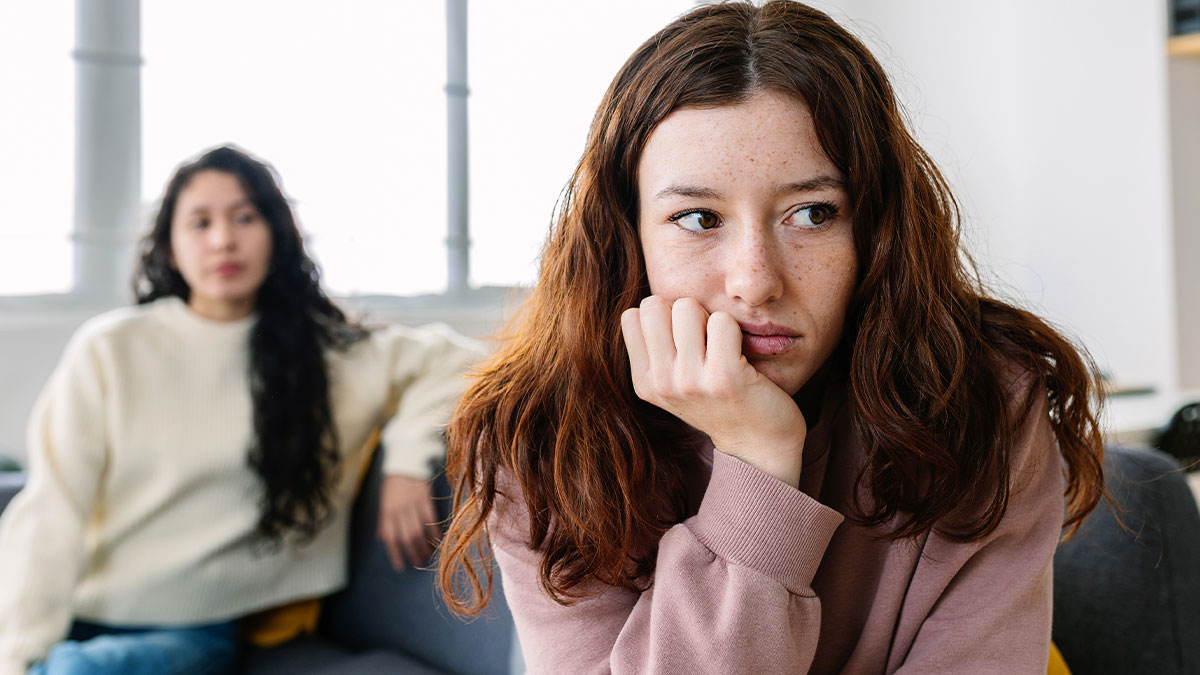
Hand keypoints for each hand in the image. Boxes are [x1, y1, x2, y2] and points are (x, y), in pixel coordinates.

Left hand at [378, 473, 439, 570]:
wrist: (406, 462)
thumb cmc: (393, 484)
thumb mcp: (384, 501)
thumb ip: (383, 520)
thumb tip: (381, 538)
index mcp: (387, 511)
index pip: (390, 538)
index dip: (395, 554)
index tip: (401, 566)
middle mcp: (399, 509)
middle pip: (406, 537)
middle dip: (413, 553)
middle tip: (419, 562)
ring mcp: (413, 504)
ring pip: (419, 530)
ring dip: (424, 545)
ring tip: (428, 555)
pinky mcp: (425, 498)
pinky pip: (430, 518)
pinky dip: (434, 530)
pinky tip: (437, 539)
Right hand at [621, 296, 807, 486]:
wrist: (759, 443)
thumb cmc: (720, 401)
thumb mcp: (674, 383)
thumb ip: (657, 348)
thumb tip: (652, 304)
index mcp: (645, 382)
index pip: (634, 315)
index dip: (663, 316)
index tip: (684, 339)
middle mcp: (661, 383)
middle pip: (654, 304)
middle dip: (683, 311)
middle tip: (704, 338)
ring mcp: (690, 382)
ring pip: (686, 306)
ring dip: (709, 317)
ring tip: (722, 345)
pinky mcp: (724, 377)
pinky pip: (722, 321)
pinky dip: (734, 328)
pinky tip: (740, 354)